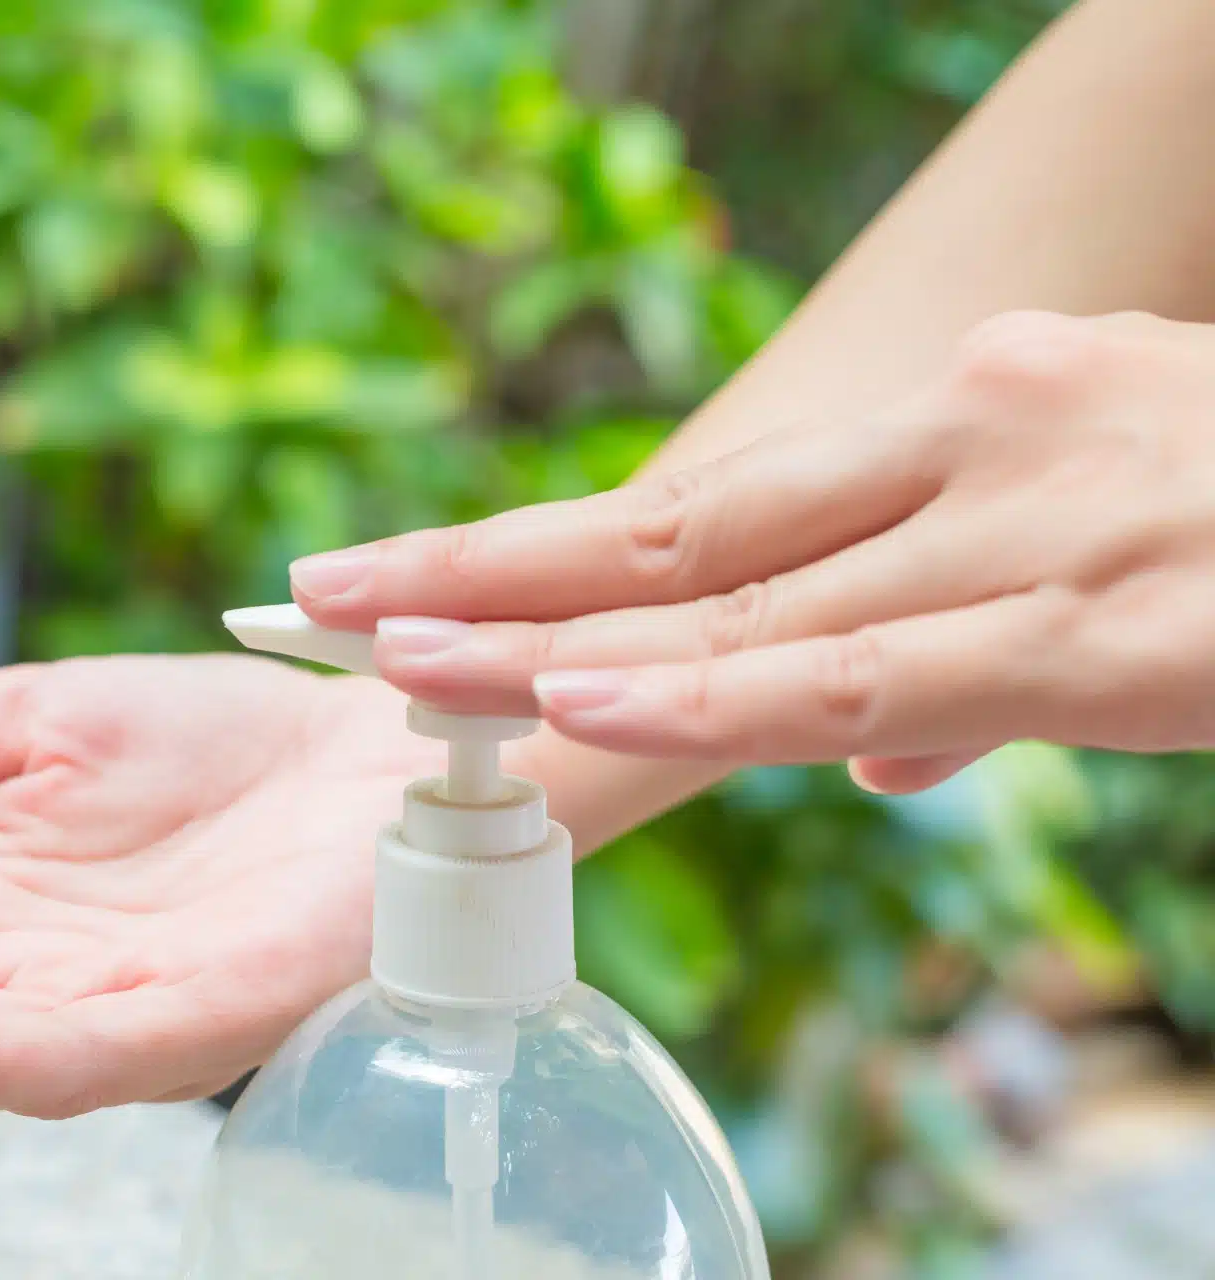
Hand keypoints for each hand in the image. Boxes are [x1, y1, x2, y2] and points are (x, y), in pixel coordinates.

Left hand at [290, 311, 1214, 791]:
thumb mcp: (1120, 553)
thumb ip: (972, 654)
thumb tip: (873, 751)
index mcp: (974, 421)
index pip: (713, 504)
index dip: (546, 548)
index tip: (408, 580)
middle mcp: (979, 442)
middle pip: (676, 525)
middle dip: (482, 565)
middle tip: (317, 593)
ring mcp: (1032, 526)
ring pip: (735, 600)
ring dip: (545, 632)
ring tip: (383, 652)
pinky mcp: (1104, 627)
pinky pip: (864, 674)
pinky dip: (712, 694)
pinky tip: (582, 700)